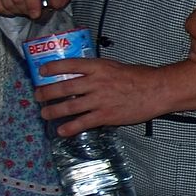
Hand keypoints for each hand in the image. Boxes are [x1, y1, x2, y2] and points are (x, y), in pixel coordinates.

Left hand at [34, 56, 166, 136]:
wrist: (158, 90)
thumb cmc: (140, 77)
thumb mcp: (116, 67)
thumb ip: (98, 71)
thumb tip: (83, 76)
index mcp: (98, 67)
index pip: (69, 64)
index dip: (52, 68)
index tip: (41, 72)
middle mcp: (96, 82)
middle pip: (63, 87)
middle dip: (46, 92)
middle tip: (38, 95)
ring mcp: (100, 100)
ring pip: (69, 106)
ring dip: (53, 111)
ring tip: (44, 113)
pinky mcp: (106, 115)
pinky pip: (83, 122)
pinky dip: (69, 127)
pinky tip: (61, 131)